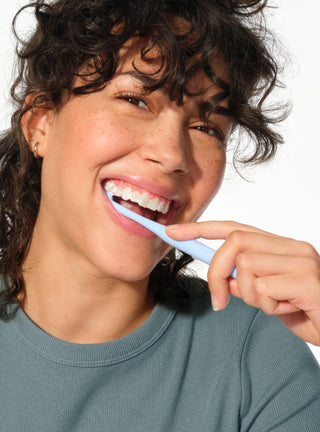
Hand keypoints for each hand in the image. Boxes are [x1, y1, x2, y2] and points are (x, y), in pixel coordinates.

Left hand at [166, 221, 319, 345]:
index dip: (200, 229)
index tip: (174, 232)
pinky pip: (263, 289)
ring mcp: (301, 259)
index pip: (234, 228)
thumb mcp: (268, 298)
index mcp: (280, 246)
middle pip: (234, 241)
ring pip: (246, 266)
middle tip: (218, 300)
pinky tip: (289, 310)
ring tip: (274, 305)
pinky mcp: (306, 278)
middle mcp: (291, 246)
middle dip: (217, 271)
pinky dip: (268, 307)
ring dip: (249, 295)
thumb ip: (246, 284)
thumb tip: (222, 280)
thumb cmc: (306, 311)